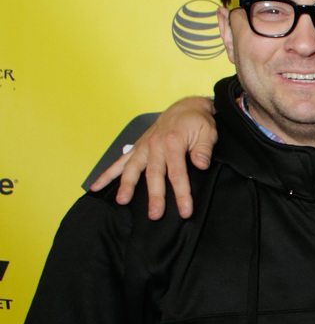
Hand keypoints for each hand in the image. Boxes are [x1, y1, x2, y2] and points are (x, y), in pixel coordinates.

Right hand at [89, 97, 217, 219]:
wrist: (185, 108)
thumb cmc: (197, 122)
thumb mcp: (208, 132)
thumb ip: (203, 149)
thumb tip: (201, 165)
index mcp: (173, 141)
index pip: (177, 172)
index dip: (181, 193)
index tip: (185, 210)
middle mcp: (155, 144)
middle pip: (153, 174)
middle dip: (154, 196)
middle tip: (155, 214)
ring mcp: (144, 147)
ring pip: (132, 168)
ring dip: (126, 185)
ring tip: (122, 201)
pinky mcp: (137, 148)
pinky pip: (120, 162)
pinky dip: (108, 174)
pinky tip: (97, 186)